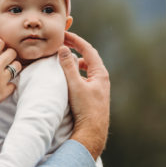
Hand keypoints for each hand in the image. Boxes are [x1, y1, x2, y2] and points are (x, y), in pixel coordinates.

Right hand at [0, 39, 20, 115]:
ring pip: (17, 67)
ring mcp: (1, 79)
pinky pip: (14, 84)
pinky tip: (2, 86)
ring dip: (12, 67)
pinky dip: (9, 85)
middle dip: (9, 54)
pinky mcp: (4, 92)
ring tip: (6, 71)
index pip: (0, 42)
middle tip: (4, 59)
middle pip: (12, 52)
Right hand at [60, 31, 109, 158]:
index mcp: (100, 73)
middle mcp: (102, 79)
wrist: (92, 132)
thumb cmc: (85, 109)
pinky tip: (69, 78)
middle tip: (63, 43)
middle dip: (76, 49)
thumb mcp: (75, 85)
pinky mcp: (94, 96)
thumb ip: (68, 66)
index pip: (88, 49)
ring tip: (64, 59)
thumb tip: (64, 49)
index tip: (64, 34)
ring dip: (76, 62)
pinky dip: (77, 73)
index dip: (76, 40)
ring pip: (87, 69)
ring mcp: (99, 88)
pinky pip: (85, 78)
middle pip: (89, 57)